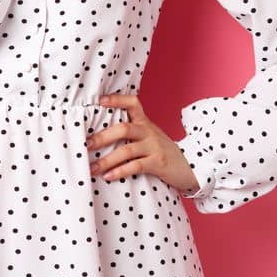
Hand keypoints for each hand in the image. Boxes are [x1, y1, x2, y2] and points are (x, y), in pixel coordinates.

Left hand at [86, 94, 200, 194]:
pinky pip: (136, 165)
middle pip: (124, 128)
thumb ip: (131, 134)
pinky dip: (120, 171)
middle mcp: (149, 131)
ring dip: (107, 160)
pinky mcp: (158, 162)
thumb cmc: (162, 152)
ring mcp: (154, 147)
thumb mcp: (149, 137)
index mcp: (145, 123)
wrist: (190, 165)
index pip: (133, 103)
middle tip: (86, 145)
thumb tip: (98, 137)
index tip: (99, 101)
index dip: (117, 100)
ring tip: (92, 168)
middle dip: (103, 137)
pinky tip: (108, 176)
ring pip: (127, 150)